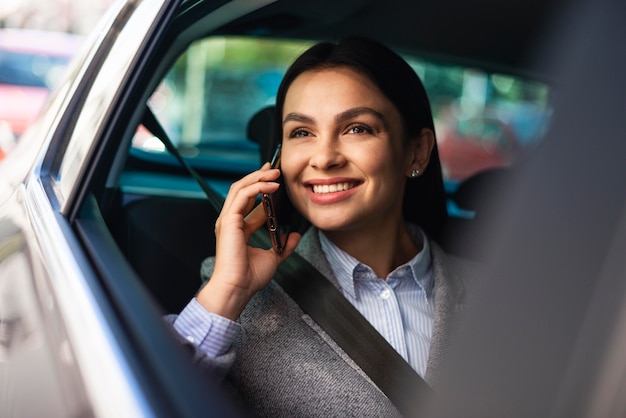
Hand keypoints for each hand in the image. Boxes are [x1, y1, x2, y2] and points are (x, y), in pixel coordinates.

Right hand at [196, 163, 300, 319]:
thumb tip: (295, 235)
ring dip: (258, 177)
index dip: (262, 188)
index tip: (275, 180)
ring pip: (240, 188)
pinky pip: (242, 196)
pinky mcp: (229, 221)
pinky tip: (271, 186)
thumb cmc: (249, 278)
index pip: (249, 201)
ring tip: (274, 172)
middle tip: (273, 168)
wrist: (238, 289)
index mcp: (238, 228)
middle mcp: (231, 221)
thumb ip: (284, 245)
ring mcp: (228, 220)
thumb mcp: (274, 257)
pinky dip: (257, 187)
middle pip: (242, 190)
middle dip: (258, 176)